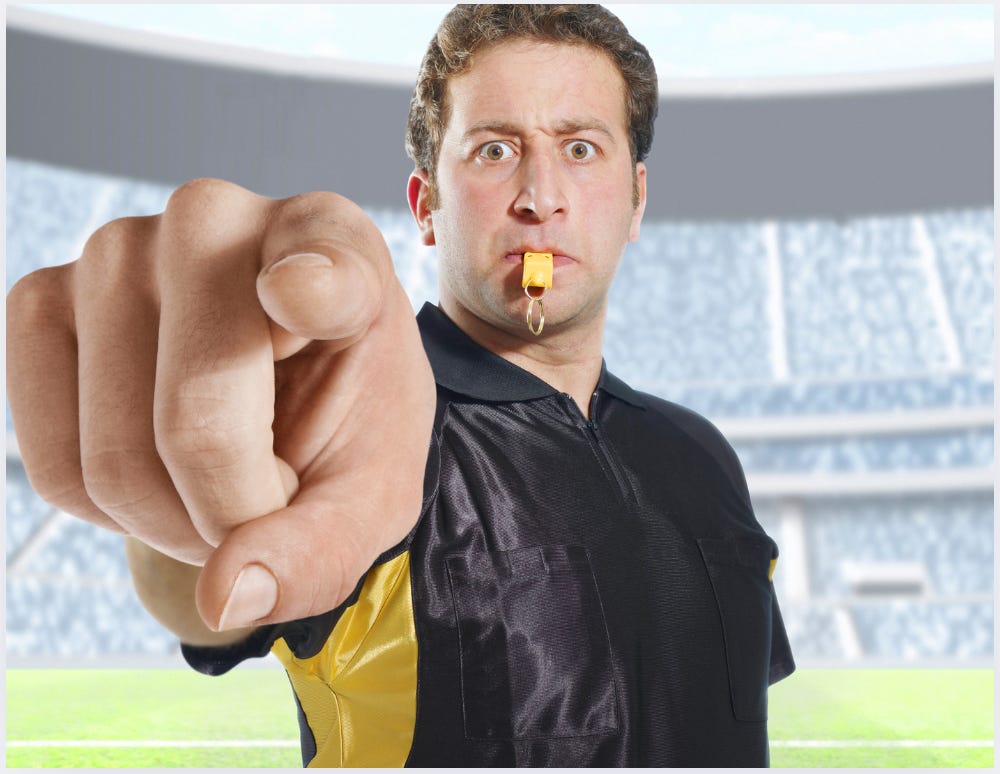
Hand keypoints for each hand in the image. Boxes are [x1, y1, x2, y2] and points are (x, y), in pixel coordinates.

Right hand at [7, 179, 435, 632]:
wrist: (281, 399)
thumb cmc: (343, 424)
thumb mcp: (371, 493)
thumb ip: (321, 549)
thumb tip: (224, 597)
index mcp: (336, 244)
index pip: (323, 262)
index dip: (315, 284)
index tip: (302, 295)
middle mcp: (216, 221)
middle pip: (195, 426)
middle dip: (232, 517)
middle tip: (271, 500)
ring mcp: (114, 252)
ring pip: (112, 462)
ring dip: (173, 522)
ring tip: (223, 479)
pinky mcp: (40, 299)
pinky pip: (52, 466)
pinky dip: (113, 511)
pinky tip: (162, 466)